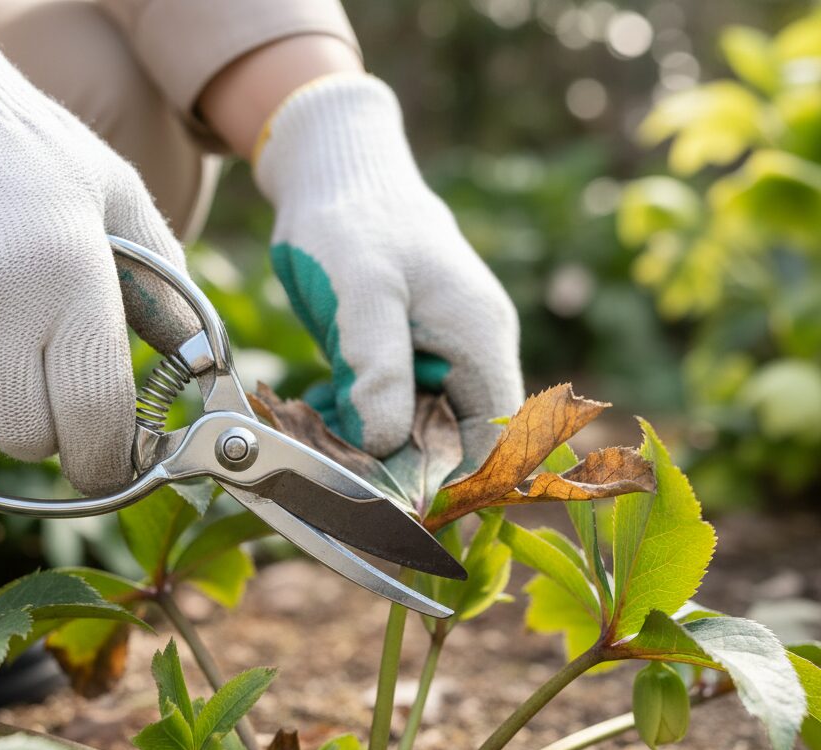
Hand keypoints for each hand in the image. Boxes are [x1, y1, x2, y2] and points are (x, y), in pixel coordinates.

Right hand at [0, 1, 183, 494]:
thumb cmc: (36, 163)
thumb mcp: (120, 204)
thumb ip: (167, 291)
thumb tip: (202, 366)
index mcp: (71, 279)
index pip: (94, 415)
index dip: (104, 461)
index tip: (106, 468)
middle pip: (29, 437)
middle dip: (46, 430)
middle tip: (42, 384)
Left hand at [255, 74, 522, 464]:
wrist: (336, 170)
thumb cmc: (353, 221)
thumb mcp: (363, 293)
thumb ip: (379, 370)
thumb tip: (386, 447)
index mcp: (479, 340)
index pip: (496, 439)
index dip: (460, 483)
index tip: (405, 506)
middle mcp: (471, 353)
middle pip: (456, 441)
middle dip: (403, 465)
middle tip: (343, 464)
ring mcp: (440, 353)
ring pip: (419, 428)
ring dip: (373, 440)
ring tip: (324, 420)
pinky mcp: (408, 352)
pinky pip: (393, 405)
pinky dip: (360, 415)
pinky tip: (324, 398)